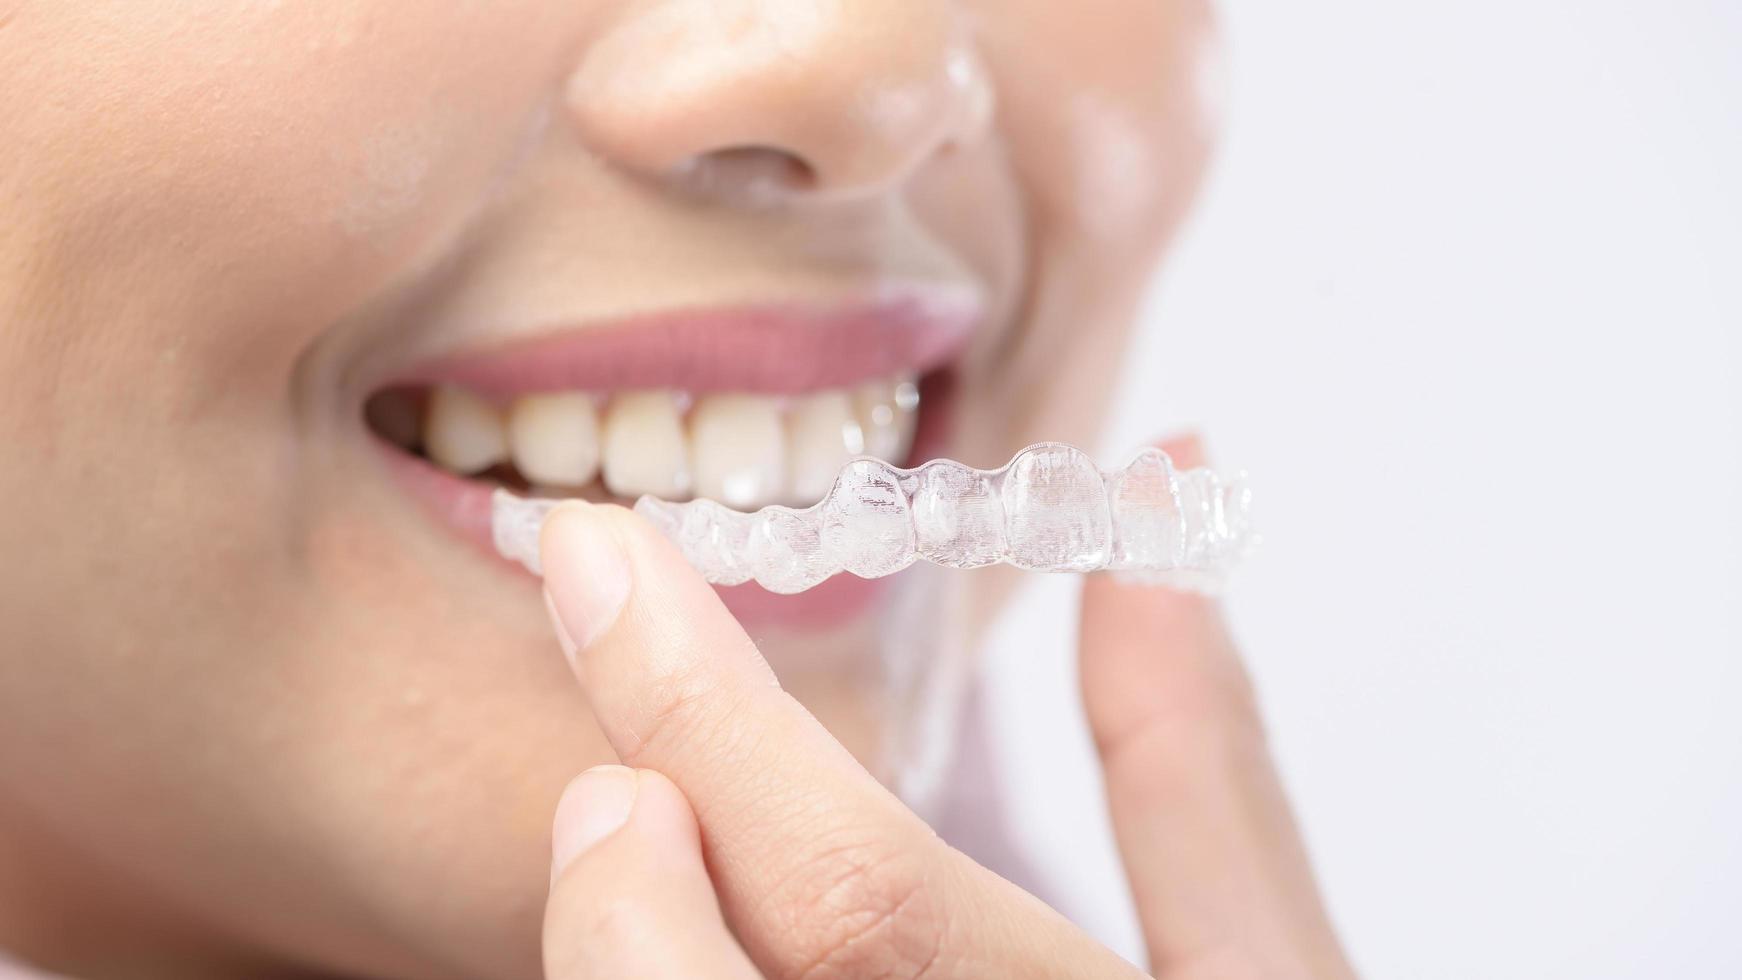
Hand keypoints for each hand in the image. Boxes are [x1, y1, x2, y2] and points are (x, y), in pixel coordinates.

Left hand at [536, 437, 1354, 978]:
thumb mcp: (1275, 971)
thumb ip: (1194, 754)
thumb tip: (1155, 500)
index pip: (854, 885)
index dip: (698, 704)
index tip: (591, 555)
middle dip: (619, 878)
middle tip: (613, 765)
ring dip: (615, 961)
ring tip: (628, 854)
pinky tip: (679, 951)